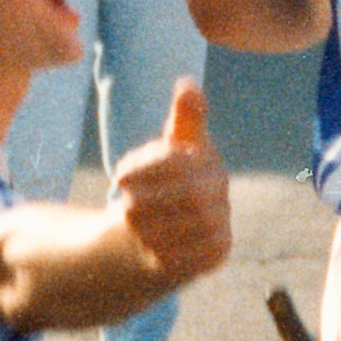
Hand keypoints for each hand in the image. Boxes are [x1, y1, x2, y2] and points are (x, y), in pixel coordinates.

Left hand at [109, 80, 232, 285]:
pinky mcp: (218, 253)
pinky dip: (165, 250)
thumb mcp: (166, 145)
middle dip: (149, 199)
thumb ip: (181, 118)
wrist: (165, 226)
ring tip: (130, 222)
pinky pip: (194, 255)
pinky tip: (146, 244)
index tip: (117, 175)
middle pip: (189, 196)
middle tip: (121, 202)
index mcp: (209, 161)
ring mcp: (223, 223)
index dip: (146, 168)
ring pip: (190, 227)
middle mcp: (222, 192)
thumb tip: (189, 85)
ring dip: (152, 225)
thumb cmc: (163, 179)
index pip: (180, 163)